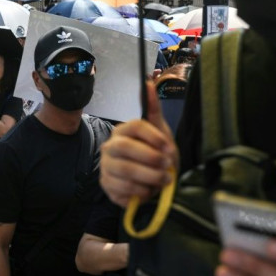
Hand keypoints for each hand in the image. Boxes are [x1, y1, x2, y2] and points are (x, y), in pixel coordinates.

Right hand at [100, 81, 177, 206]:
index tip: (169, 148)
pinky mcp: (107, 186)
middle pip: (125, 149)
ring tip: (164, 181)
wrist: (152, 180)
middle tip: (168, 167)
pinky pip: (122, 191)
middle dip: (150, 159)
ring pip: (124, 171)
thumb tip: (148, 82)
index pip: (135, 126)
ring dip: (149, 178)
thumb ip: (153, 109)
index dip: (154, 137)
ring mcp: (106, 167)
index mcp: (123, 131)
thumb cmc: (156, 154)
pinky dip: (140, 193)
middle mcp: (110, 147)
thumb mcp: (159, 132)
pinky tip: (149, 191)